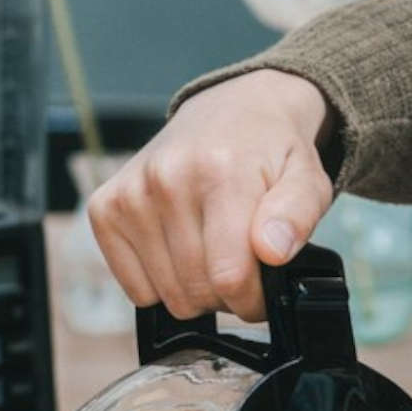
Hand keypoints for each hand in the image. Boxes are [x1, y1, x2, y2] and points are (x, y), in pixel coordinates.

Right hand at [87, 69, 333, 321]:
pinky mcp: (104, 208)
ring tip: (214, 257)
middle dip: (226, 297)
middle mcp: (166, 179)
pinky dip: (161, 285)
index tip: (263, 292)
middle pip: (195, 290)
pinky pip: (134, 288)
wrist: (231, 110)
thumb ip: (297, 216)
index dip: (252, 300)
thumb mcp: (307, 181)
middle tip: (241, 269)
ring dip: (195, 292)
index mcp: (221, 172)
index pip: (229, 275)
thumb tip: (272, 251)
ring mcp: (130, 194)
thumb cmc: (271, 154)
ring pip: (166, 295)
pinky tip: (181, 253)